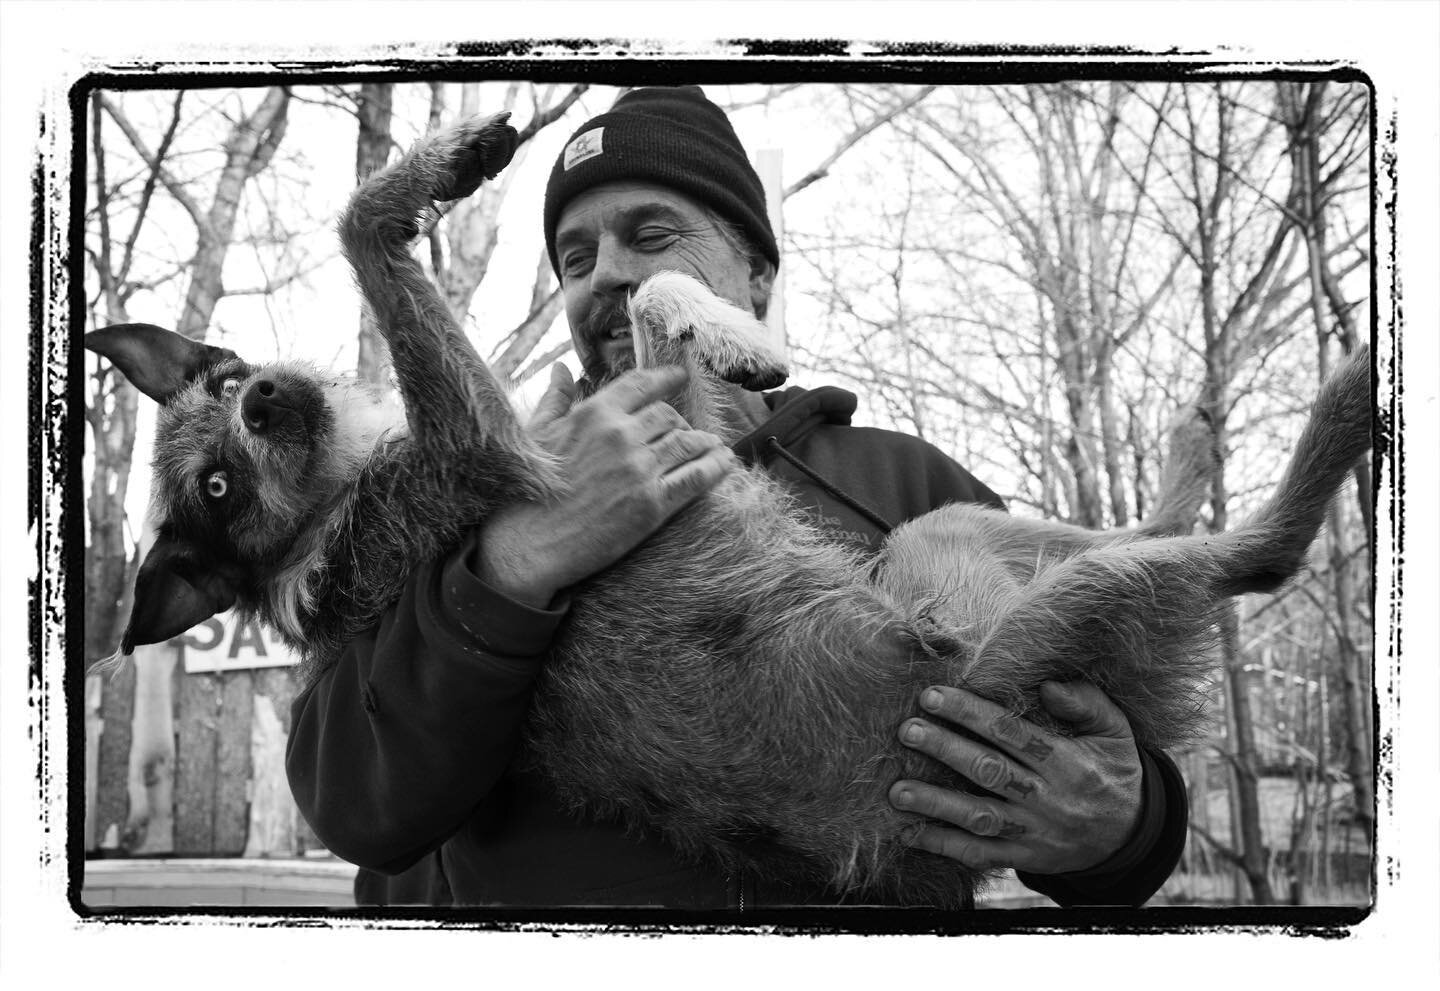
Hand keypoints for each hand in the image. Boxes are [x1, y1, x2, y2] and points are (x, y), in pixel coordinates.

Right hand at [476, 362, 735, 607]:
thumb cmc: (528, 490)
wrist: (529, 544)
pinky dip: (716, 467)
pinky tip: (725, 464)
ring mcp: (639, 469)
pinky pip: (696, 477)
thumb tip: (561, 368)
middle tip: (686, 431)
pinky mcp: (652, 503)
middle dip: (680, 421)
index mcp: (593, 413)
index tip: (680, 376)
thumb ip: (555, 398)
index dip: (665, 377)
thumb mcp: (537, 434)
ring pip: (688, 442)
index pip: (641, 384)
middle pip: (668, 415)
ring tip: (713, 446)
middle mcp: (621, 435)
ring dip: (704, 443)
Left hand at [888, 682, 1141, 875]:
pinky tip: (908, 833)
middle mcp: (1050, 798)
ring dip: (936, 805)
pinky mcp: (1025, 857)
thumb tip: (1047, 685)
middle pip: (990, 771)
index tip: (932, 696)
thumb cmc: (1114, 769)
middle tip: (906, 731)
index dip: (970, 714)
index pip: (1011, 733)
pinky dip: (943, 845)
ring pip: (979, 817)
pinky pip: (980, 854)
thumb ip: (1085, 703)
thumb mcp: (1115, 730)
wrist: (1132, 835)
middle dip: (945, 750)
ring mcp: (1035, 832)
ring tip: (896, 791)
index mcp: (1068, 762)